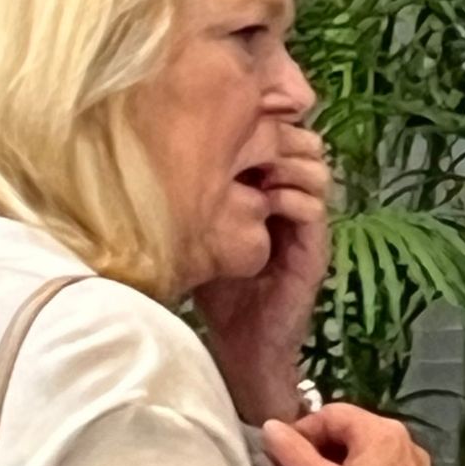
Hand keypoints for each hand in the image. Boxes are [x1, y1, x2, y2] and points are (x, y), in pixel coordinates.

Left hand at [196, 123, 330, 425]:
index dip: (256, 120)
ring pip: (313, 166)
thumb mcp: (197, 230)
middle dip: (272, 133)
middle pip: (298, 138)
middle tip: (239, 140)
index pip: (274, 133)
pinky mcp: (313, 249)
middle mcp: (290, 198)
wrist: (242, 346)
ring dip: (283, 161)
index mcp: (267, 187)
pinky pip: (312, 207)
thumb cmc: (215, 290)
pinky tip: (260, 203)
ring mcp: (305, 223)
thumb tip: (151, 150)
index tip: (221, 123)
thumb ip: (190, 193)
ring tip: (251, 171)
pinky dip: (288, 198)